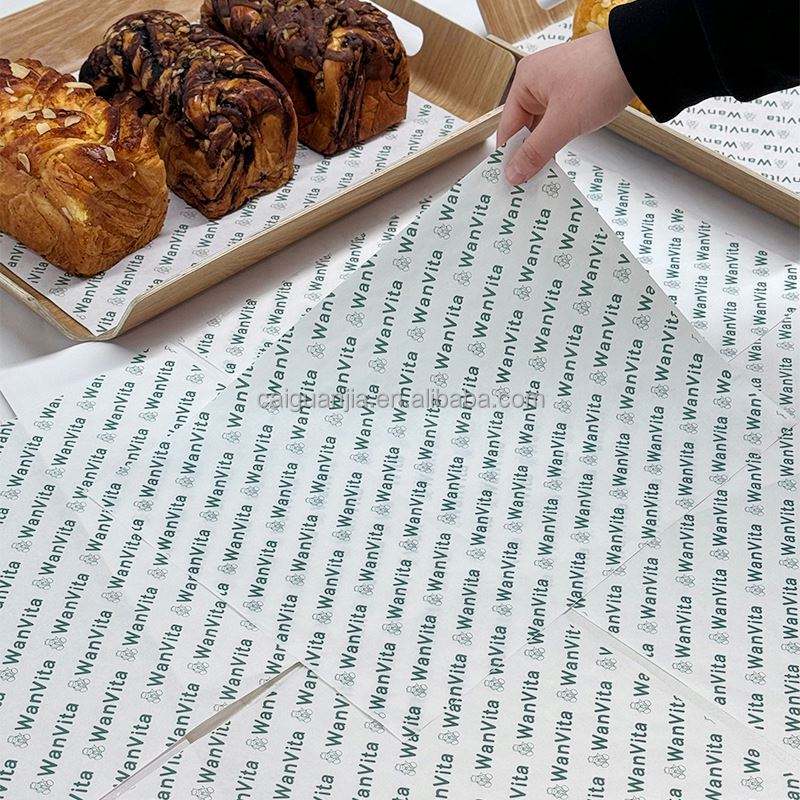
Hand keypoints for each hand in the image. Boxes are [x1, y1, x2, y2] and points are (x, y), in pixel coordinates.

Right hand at [497, 30, 634, 183]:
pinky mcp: (572, 94)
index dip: (508, 156)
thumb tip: (513, 174)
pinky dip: (555, 141)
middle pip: (523, 129)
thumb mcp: (563, 122)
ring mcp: (554, 88)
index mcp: (525, 81)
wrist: (639, 58)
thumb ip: (535, 152)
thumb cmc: (599, 78)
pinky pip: (555, 123)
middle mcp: (536, 83)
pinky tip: (555, 160)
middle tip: (525, 185)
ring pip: (540, 128)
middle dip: (526, 156)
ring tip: (540, 177)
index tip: (511, 182)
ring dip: (542, 150)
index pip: (508, 128)